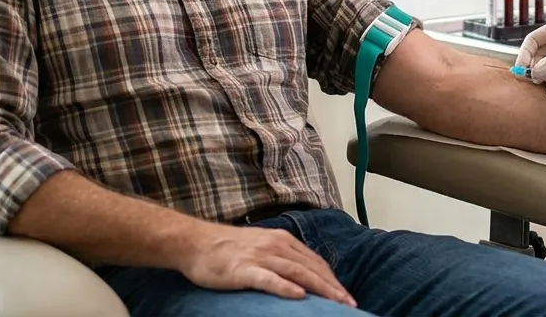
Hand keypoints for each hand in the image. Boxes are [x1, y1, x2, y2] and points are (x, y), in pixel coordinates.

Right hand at [178, 223, 355, 306]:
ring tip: (336, 302)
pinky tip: (299, 296)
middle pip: (311, 268)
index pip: (314, 262)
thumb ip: (282, 257)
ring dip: (320, 288)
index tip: (345, 296)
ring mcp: (260, 257)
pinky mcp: (244, 269)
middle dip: (333, 287)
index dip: (332, 279)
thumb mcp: (261, 247)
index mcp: (282, 240)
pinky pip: (269, 279)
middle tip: (350, 304)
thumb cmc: (227, 249)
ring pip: (297, 273)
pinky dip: (285, 287)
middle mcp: (276, 246)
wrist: (196, 242)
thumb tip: (302, 275)